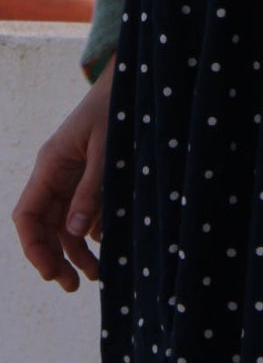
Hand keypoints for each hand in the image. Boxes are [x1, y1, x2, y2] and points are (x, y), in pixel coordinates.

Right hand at [11, 53, 115, 291]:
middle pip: (44, 226)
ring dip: (74, 250)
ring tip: (95, 275)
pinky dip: (90, 231)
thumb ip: (90, 190)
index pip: (27, 215)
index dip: (34, 247)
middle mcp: (55, 174)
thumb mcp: (105, 149)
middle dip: (55, 258)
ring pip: (63, 223)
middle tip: (72, 286)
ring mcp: (70, 176)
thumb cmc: (114, 109)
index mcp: (50, 165)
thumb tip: (75, 233)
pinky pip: (81, 211)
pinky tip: (106, 244)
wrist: (129, 83)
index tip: (50, 272)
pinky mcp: (88, 176)